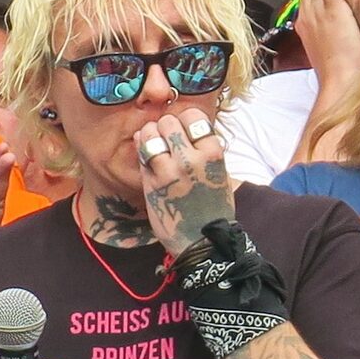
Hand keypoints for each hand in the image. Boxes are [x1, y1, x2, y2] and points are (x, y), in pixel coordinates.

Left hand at [138, 111, 233, 255]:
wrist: (203, 241)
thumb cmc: (213, 207)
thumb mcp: (219, 173)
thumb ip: (202, 150)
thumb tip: (180, 126)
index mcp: (213, 154)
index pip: (193, 117)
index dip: (185, 121)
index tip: (183, 131)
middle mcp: (191, 159)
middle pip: (169, 122)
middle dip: (165, 127)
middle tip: (166, 140)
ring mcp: (169, 171)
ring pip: (150, 133)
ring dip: (149, 136)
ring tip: (154, 146)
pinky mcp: (151, 183)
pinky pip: (141, 154)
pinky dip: (142, 150)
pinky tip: (148, 158)